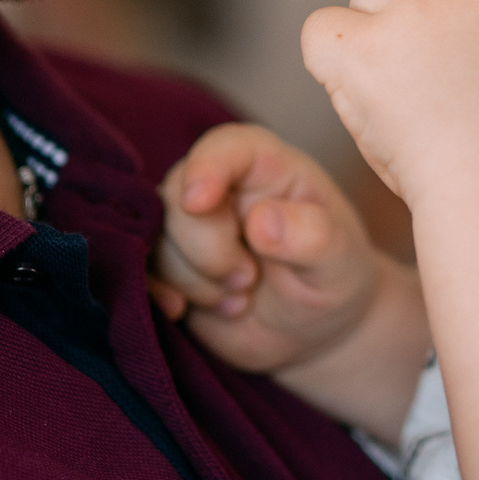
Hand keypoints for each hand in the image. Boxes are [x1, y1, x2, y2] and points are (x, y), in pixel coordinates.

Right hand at [150, 123, 385, 375]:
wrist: (313, 332)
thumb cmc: (333, 279)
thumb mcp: (339, 261)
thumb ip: (311, 236)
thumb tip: (261, 220)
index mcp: (265, 166)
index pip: (225, 147)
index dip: (206, 168)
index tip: (199, 201)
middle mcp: (220, 188)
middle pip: (176, 199)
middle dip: (208, 251)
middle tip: (247, 281)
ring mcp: (189, 228)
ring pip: (156, 241)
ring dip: (195, 282)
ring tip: (239, 300)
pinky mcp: (169, 266)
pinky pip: (140, 273)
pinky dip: (159, 296)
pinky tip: (186, 311)